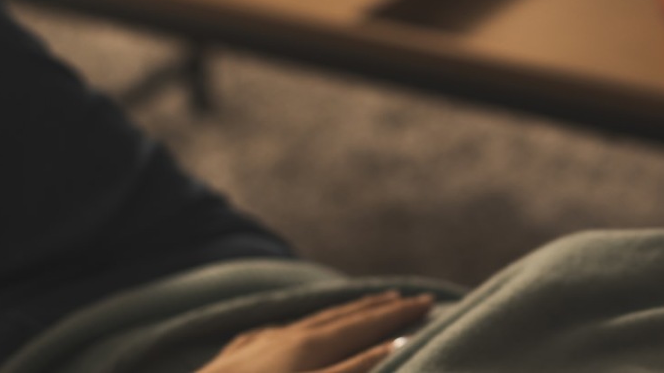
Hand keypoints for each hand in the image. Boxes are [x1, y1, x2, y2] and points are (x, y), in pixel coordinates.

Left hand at [196, 291, 432, 372]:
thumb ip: (353, 369)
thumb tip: (396, 343)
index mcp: (309, 346)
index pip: (364, 323)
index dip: (397, 313)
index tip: (428, 302)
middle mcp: (285, 336)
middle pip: (340, 316)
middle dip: (377, 307)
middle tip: (407, 297)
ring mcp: (257, 344)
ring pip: (310, 320)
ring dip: (344, 311)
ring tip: (366, 304)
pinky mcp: (235, 357)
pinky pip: (281, 330)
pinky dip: (306, 324)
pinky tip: (298, 328)